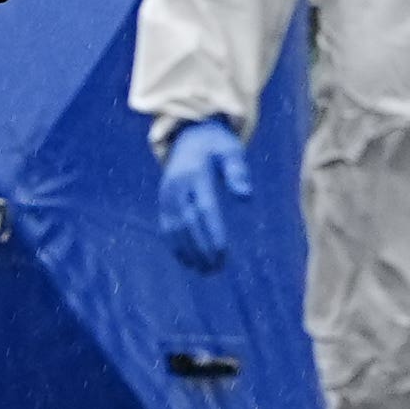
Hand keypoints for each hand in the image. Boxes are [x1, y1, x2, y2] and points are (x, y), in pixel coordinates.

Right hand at [154, 115, 247, 270]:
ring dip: (188, 251)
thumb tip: (245, 196)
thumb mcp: (231, 151)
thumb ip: (238, 171)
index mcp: (195, 174)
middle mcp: (177, 186)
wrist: (189, 137)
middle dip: (201, 247)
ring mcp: (167, 195)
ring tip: (205, 271)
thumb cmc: (217, 147)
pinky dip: (176, 246)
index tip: (223, 252)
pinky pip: (167, 227)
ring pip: (174, 228)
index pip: (204, 209)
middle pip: (187, 223)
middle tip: (216, 268)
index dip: (212, 232)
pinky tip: (188, 263)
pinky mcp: (164, 202)